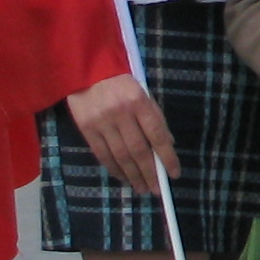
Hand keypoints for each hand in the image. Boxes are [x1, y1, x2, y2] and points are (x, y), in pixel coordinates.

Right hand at [66, 73, 177, 196]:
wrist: (85, 70)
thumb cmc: (120, 83)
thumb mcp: (143, 93)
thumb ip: (155, 118)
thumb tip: (168, 145)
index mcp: (139, 101)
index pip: (157, 135)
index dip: (167, 157)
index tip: (174, 174)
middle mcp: (120, 113)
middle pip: (138, 151)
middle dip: (149, 173)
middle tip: (156, 190)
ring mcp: (102, 122)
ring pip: (120, 156)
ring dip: (133, 176)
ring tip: (142, 188)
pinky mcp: (86, 128)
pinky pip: (102, 155)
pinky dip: (114, 169)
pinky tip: (123, 178)